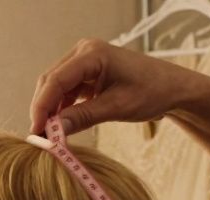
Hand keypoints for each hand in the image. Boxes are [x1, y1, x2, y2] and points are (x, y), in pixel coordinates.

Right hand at [30, 38, 206, 135]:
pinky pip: (66, 91)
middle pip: (50, 82)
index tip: (36, 132)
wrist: (173, 89)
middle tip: (40, 138)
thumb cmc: (152, 93)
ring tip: (50, 135)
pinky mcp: (87, 72)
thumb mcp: (116, 107)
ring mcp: (84, 61)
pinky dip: (62, 108)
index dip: (42, 106)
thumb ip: (82, 118)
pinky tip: (62, 125)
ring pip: (55, 88)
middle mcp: (84, 51)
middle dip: (43, 109)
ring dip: (51, 110)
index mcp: (92, 53)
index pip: (55, 80)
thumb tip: (52, 132)